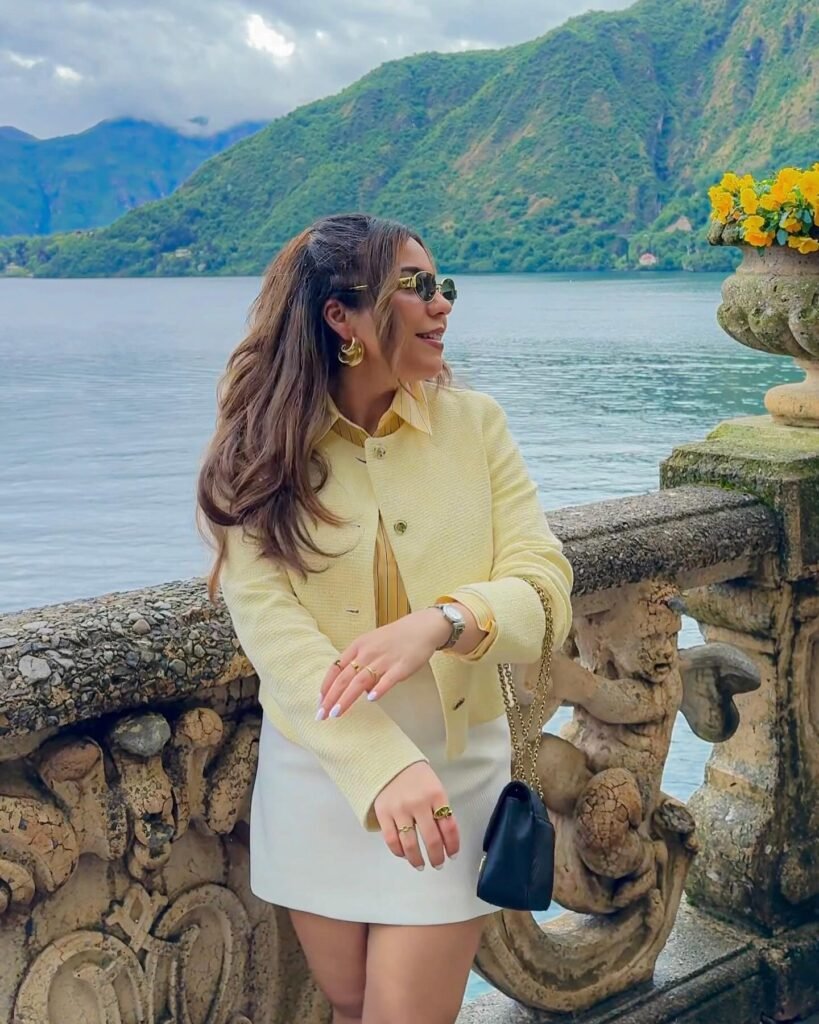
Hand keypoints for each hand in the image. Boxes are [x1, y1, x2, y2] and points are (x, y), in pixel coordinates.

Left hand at [317, 608, 449, 719]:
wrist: (421, 627)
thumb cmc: (394, 638)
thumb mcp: (371, 645)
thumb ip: (361, 664)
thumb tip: (358, 690)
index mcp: (357, 646)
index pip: (335, 668)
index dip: (326, 686)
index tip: (319, 702)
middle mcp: (367, 652)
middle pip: (344, 678)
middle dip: (331, 698)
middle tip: (322, 714)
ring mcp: (384, 660)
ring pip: (361, 681)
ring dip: (347, 698)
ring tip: (337, 712)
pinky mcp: (401, 666)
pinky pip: (388, 679)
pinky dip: (379, 689)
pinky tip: (372, 700)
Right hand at [374, 761, 459, 869]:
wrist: (388, 762)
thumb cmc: (417, 777)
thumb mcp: (434, 787)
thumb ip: (440, 809)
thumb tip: (445, 839)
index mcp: (436, 795)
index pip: (449, 826)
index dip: (452, 845)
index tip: (453, 855)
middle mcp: (419, 803)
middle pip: (432, 839)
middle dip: (437, 857)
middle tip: (439, 864)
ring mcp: (399, 810)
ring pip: (410, 844)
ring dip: (418, 860)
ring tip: (421, 865)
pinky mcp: (383, 814)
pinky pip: (392, 840)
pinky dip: (399, 852)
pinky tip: (405, 855)